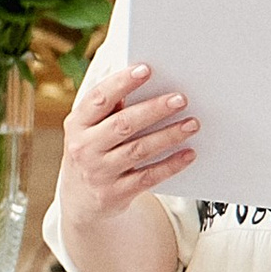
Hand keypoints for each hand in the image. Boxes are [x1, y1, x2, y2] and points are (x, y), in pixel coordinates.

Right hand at [56, 56, 196, 226]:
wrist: (80, 202)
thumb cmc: (91, 152)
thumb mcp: (88, 130)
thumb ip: (109, 108)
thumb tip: (142, 83)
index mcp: (77, 124)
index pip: (99, 98)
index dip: (121, 83)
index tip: (146, 69)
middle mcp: (85, 148)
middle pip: (123, 124)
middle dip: (154, 109)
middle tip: (180, 99)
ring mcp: (100, 172)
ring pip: (139, 150)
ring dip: (168, 135)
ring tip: (192, 124)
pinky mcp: (116, 193)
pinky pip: (148, 177)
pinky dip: (170, 165)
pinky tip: (189, 154)